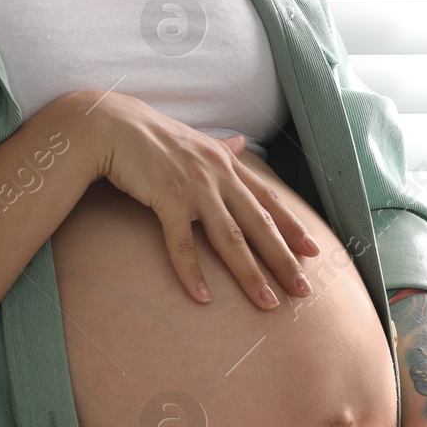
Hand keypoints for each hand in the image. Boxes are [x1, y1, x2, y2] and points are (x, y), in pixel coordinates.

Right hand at [59, 89, 320, 309]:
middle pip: (259, 225)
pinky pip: (182, 242)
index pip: (268, 201)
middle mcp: (218, 176)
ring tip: (267, 303)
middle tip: (303, 290)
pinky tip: (203, 296)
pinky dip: (192, 271)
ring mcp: (195, 187)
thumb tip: (240, 143)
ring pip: (231, 238)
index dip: (292, 227)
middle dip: (283, 260)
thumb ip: (221, 148)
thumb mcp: (195, 141)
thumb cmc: (152, 136)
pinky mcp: (167, 198)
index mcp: (227, 164)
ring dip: (250, 274)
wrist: (111, 124)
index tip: (314, 251)